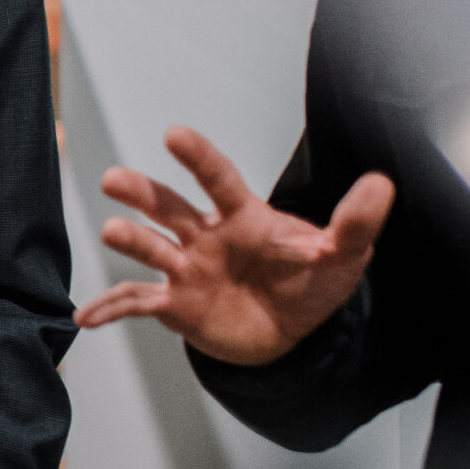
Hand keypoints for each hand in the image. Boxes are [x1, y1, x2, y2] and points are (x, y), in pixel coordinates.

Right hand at [75, 126, 393, 366]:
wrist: (290, 333)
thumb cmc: (310, 283)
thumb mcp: (342, 254)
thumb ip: (356, 221)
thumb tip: (383, 183)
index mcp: (242, 217)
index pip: (218, 180)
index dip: (197, 158)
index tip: (174, 135)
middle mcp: (205, 236)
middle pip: (168, 207)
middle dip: (141, 193)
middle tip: (115, 180)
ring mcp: (185, 269)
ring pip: (150, 248)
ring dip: (130, 240)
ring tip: (111, 232)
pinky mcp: (174, 305)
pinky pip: (137, 303)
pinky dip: (109, 309)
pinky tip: (86, 317)